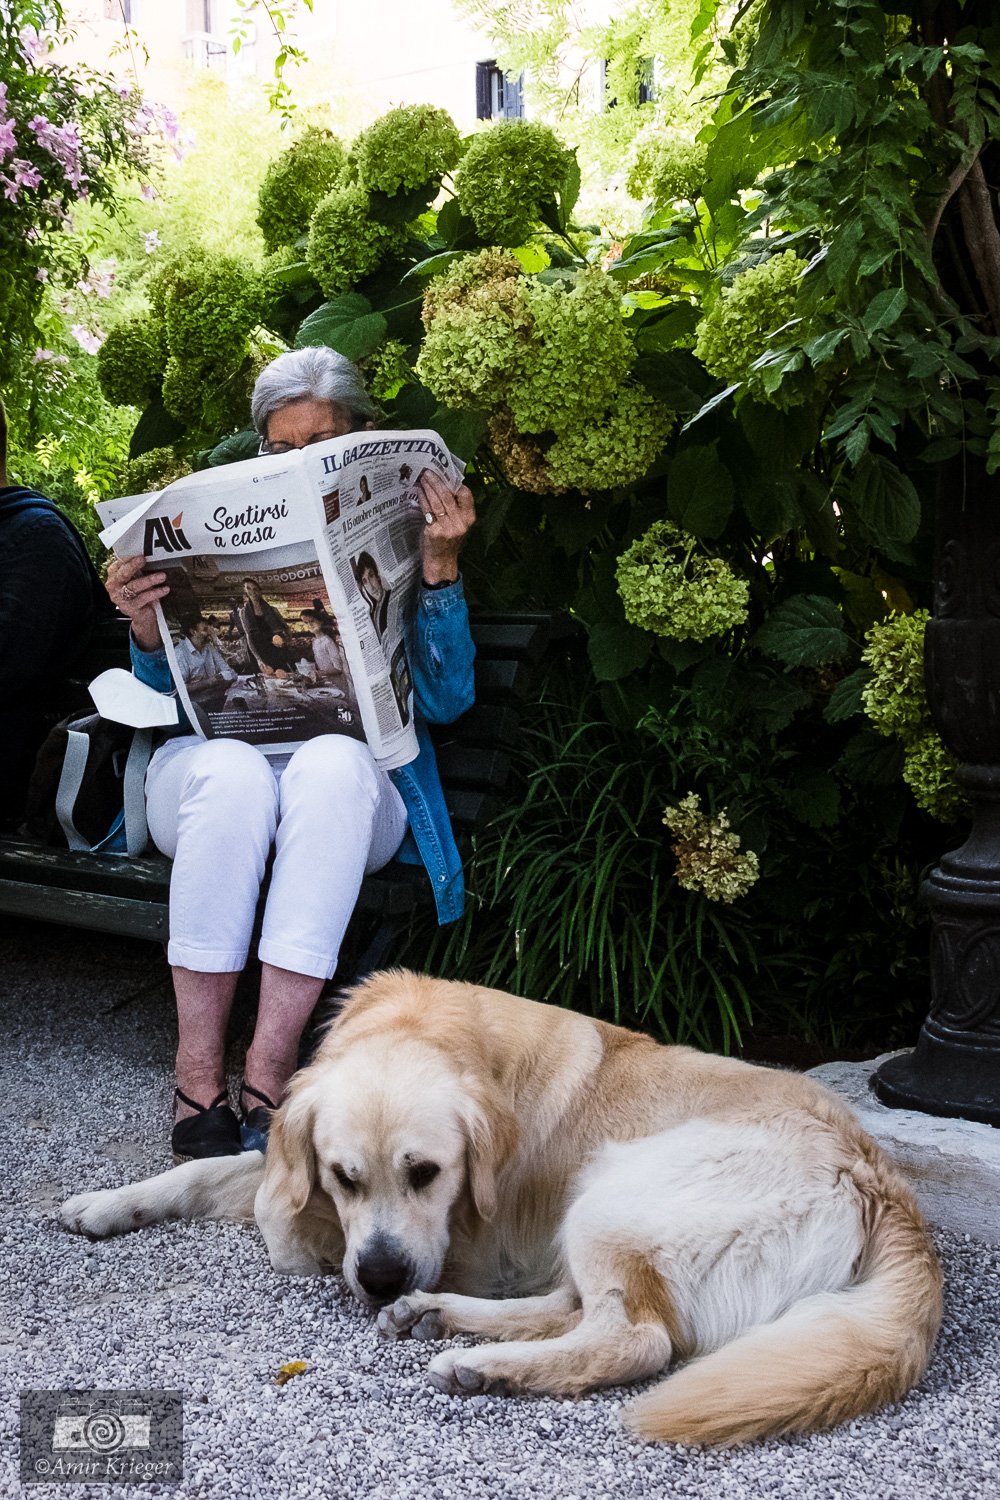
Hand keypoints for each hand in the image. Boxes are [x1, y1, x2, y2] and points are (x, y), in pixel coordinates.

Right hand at [105, 555, 168, 652]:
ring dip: (149, 580)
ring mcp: (120, 597)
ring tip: (162, 576)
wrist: (142, 615)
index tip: (140, 554)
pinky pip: (143, 598)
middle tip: (144, 560)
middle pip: (123, 574)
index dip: (129, 558)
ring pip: (134, 586)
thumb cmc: (139, 592)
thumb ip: (138, 568)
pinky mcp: (129, 608)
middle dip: (133, 566)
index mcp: (114, 574)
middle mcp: (114, 585)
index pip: (120, 563)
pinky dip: (155, 593)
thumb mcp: (137, 578)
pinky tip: (165, 589)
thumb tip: (150, 554)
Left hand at [418, 470, 475, 584]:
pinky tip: (418, 492)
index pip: (466, 495)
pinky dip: (422, 499)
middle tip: (427, 471)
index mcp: (469, 519)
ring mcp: (448, 528)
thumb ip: (454, 508)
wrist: (441, 562)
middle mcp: (460, 523)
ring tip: (421, 478)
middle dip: (437, 481)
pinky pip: (427, 511)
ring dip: (427, 488)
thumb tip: (442, 484)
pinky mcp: (435, 532)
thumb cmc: (448, 541)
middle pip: (448, 496)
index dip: (454, 483)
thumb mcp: (457, 524)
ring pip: (436, 502)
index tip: (444, 473)